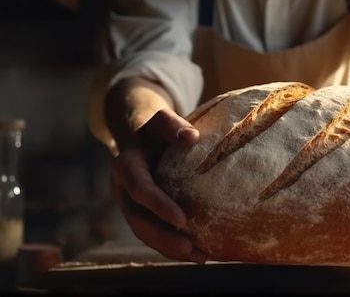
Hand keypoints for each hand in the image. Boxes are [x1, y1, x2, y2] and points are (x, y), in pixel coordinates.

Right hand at [109, 108, 206, 263]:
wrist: (139, 136)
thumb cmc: (155, 128)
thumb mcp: (161, 120)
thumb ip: (172, 126)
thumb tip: (192, 137)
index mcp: (126, 166)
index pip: (141, 190)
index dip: (159, 206)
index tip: (183, 220)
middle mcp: (122, 189)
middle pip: (139, 220)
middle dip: (164, 237)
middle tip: (190, 248)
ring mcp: (128, 205)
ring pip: (144, 233)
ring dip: (169, 248)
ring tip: (198, 257)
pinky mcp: (138, 214)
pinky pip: (152, 234)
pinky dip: (171, 247)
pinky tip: (196, 254)